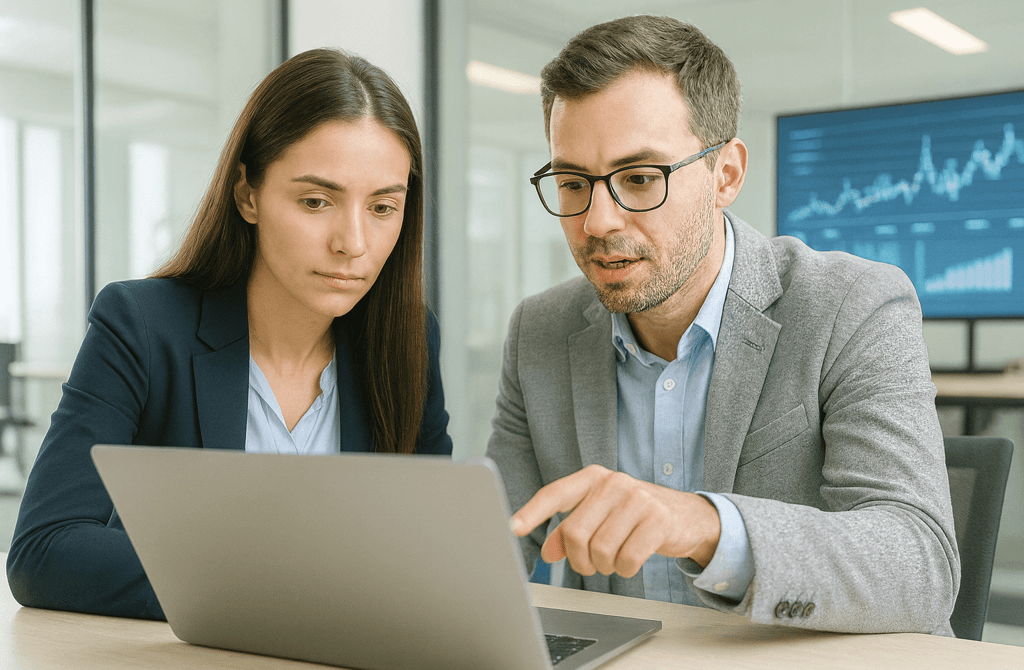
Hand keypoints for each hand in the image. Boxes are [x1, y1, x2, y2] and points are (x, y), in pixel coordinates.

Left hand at [509, 464, 721, 577]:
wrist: (687, 517)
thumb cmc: (635, 515)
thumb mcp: (601, 515)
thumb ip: (570, 529)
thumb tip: (547, 551)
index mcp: (593, 478)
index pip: (555, 493)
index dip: (532, 512)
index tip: (513, 528)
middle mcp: (613, 483)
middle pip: (575, 533)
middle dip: (579, 559)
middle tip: (590, 564)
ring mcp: (637, 499)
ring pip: (600, 550)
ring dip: (604, 566)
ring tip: (614, 559)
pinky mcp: (658, 520)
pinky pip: (626, 559)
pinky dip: (624, 569)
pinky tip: (631, 561)